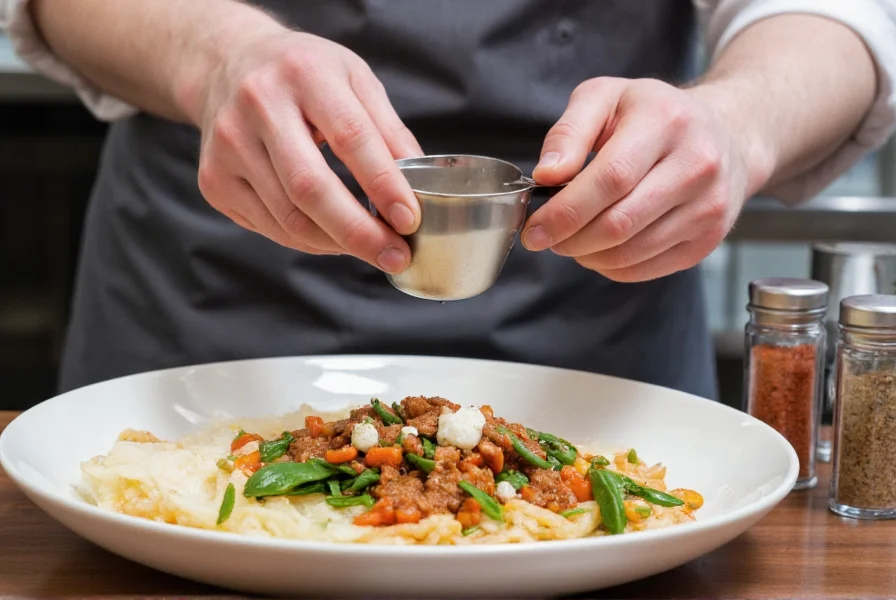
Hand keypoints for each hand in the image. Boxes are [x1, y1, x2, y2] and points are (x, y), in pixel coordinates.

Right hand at [195, 29, 422, 272]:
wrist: (226, 63)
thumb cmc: (302, 73)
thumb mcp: (354, 77)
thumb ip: (389, 129)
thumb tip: (419, 186)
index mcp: (304, 73)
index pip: (350, 137)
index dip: (383, 185)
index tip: (409, 219)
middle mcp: (258, 106)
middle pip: (310, 187)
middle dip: (358, 232)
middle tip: (394, 256)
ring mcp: (228, 146)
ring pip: (289, 217)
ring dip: (337, 243)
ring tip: (371, 249)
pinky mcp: (213, 179)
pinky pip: (270, 227)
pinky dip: (308, 242)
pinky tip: (332, 237)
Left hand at [522, 77, 769, 281]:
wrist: (727, 133)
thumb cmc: (654, 114)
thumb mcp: (606, 98)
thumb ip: (569, 132)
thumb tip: (546, 175)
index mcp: (666, 122)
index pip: (610, 179)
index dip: (565, 211)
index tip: (534, 228)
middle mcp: (697, 165)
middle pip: (619, 222)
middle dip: (570, 238)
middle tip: (545, 237)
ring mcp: (709, 206)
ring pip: (630, 252)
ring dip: (587, 255)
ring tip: (571, 240)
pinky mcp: (709, 238)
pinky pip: (646, 268)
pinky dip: (610, 266)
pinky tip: (599, 247)